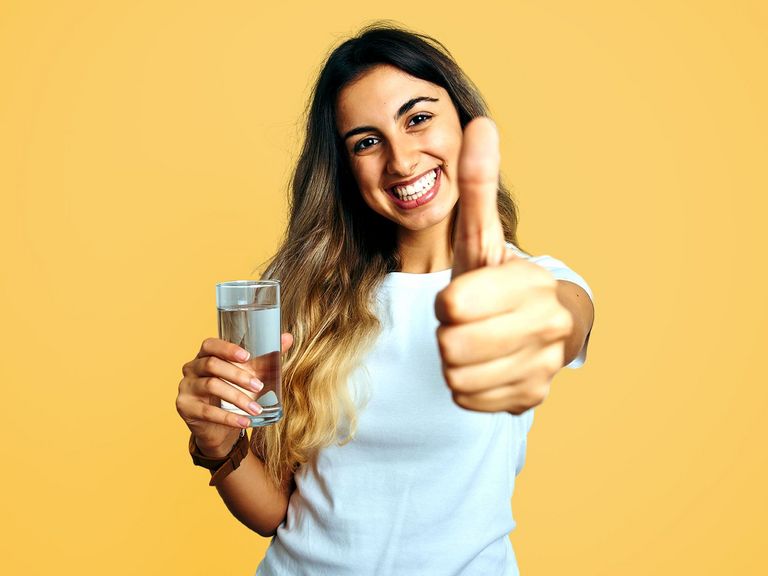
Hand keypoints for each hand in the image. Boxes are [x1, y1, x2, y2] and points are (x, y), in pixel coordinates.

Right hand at [175, 334, 293, 456]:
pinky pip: (207, 412)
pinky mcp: (185, 408)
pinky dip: (229, 418)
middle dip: (238, 375)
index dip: (227, 348)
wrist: (220, 428)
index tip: (247, 356)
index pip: (210, 344)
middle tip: (259, 386)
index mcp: (205, 355)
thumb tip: (288, 337)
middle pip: (212, 364)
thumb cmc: (235, 393)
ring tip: (256, 408)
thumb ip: (266, 357)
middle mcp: (192, 368)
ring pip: (211, 386)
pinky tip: (245, 422)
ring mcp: (186, 388)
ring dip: (237, 397)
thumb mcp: (250, 375)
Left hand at [435, 118, 572, 413]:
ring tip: (476, 343)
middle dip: (449, 334)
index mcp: (531, 282)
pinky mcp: (531, 397)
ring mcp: (542, 366)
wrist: (535, 328)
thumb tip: (479, 122)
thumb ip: (477, 187)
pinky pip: (468, 400)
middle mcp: (547, 325)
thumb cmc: (496, 279)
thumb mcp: (482, 237)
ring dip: (455, 362)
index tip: (463, 297)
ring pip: (457, 378)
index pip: (453, 306)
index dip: (448, 303)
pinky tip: (485, 367)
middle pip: (451, 347)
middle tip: (467, 323)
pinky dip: (467, 387)